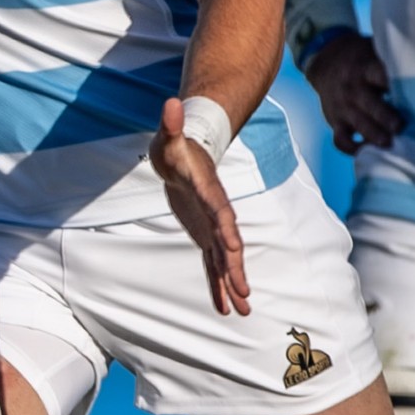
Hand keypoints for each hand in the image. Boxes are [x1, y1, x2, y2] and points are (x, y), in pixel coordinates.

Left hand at [150, 96, 249, 315]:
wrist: (189, 155)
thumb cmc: (178, 147)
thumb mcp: (170, 136)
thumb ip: (172, 124)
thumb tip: (171, 103)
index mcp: (209, 191)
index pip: (220, 210)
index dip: (226, 227)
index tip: (234, 246)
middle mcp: (216, 213)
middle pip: (229, 243)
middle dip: (235, 268)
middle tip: (244, 292)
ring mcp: (212, 227)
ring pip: (225, 260)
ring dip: (232, 284)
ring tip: (243, 311)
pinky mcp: (205, 236)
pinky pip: (213, 264)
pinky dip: (219, 285)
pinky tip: (225, 308)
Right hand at [305, 33, 401, 154]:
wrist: (326, 62)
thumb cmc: (362, 59)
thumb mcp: (374, 51)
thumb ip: (393, 61)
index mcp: (365, 68)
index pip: (378, 74)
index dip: (392, 82)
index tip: (411, 91)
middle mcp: (353, 88)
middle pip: (369, 104)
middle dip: (385, 117)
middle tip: (400, 127)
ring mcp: (343, 107)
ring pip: (358, 123)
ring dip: (373, 135)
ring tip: (390, 145)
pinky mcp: (335, 122)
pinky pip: (341, 140)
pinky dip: (353, 149)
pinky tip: (370, 153)